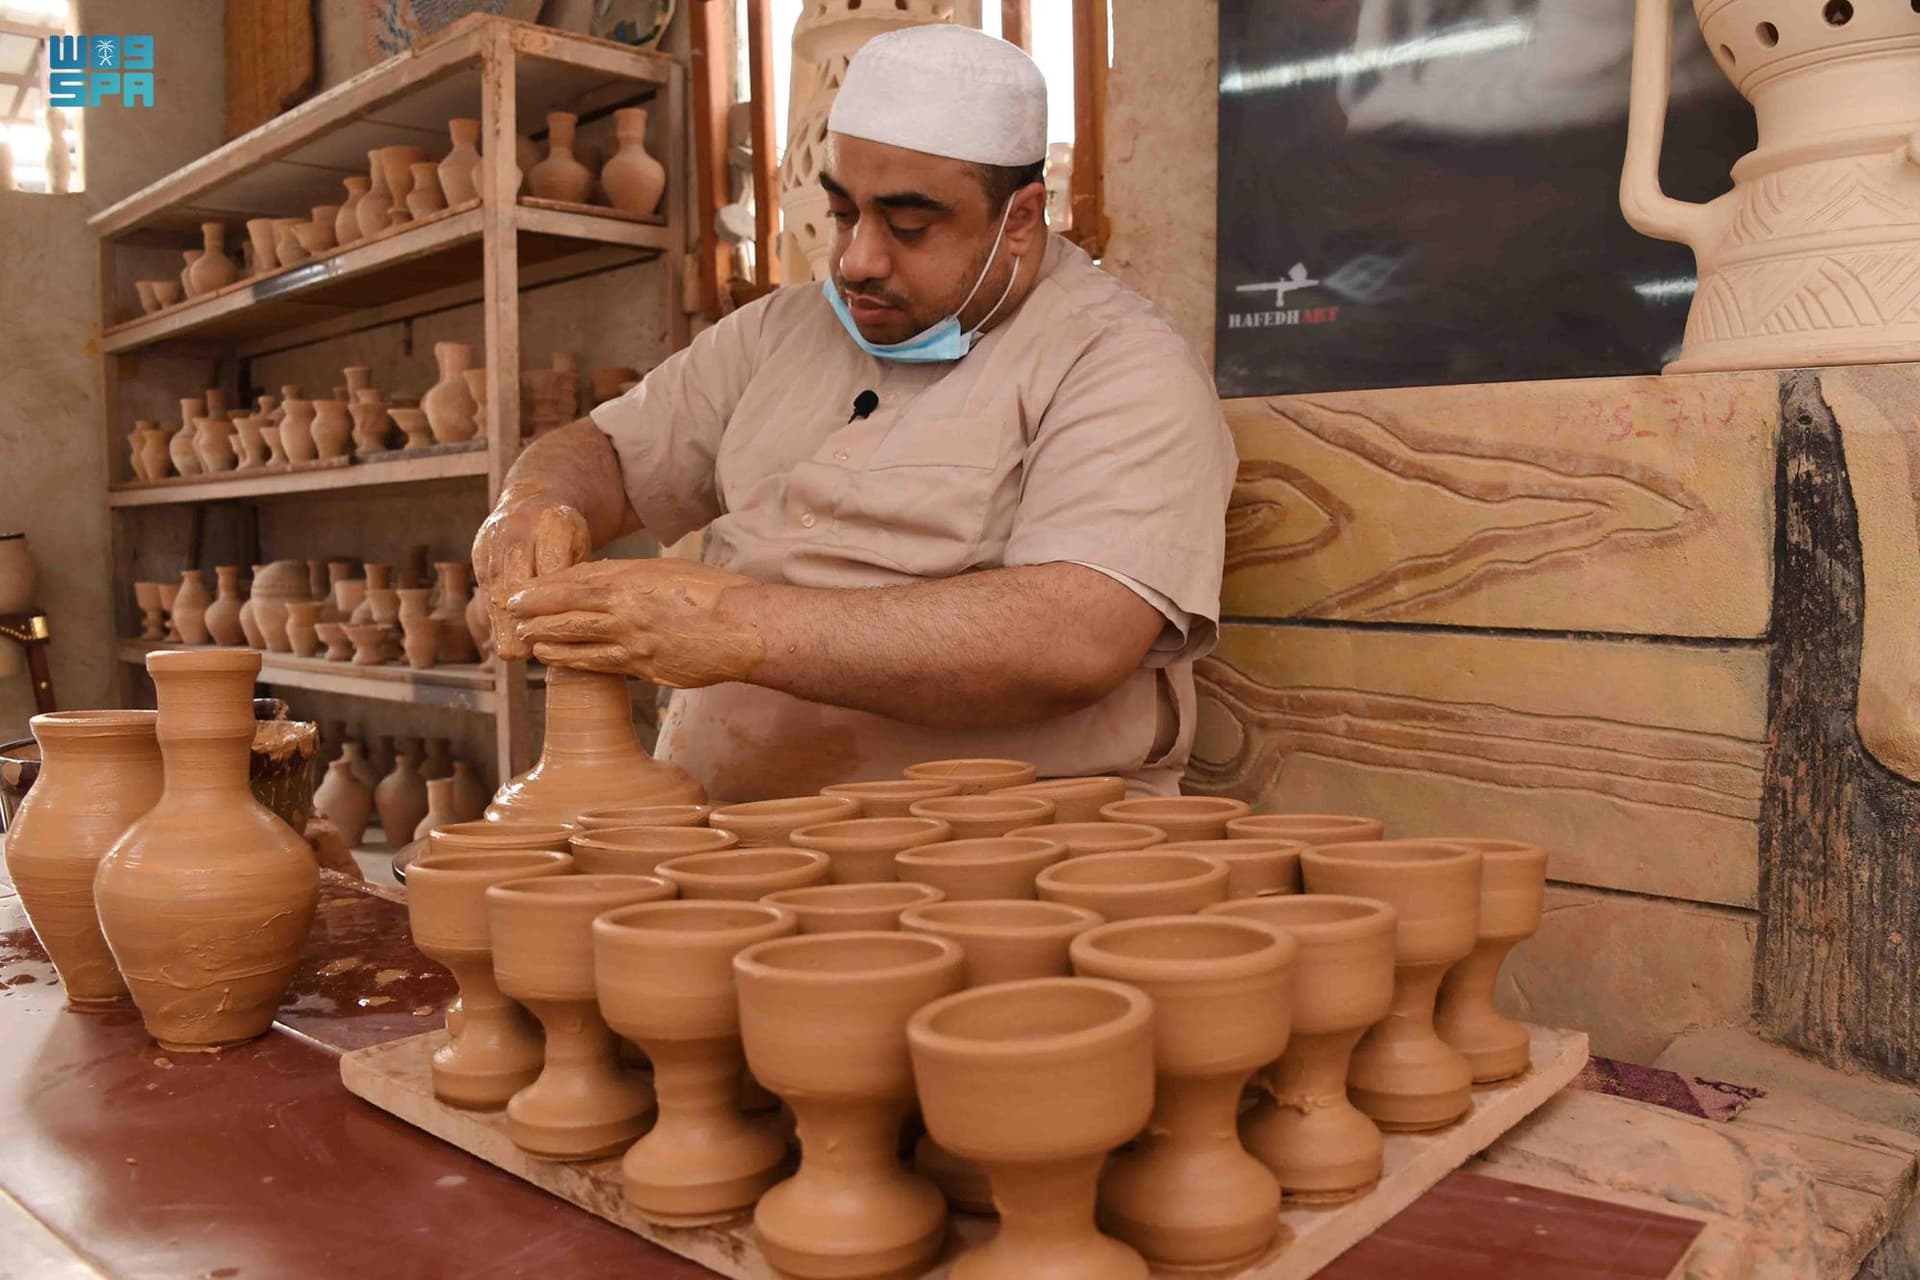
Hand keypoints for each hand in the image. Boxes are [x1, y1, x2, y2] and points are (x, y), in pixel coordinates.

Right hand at [471, 484, 592, 659]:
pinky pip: (485, 586)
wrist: (533, 499)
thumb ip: (578, 579)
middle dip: (519, 619)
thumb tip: (579, 627)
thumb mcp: (581, 547)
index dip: (550, 605)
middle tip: (525, 653)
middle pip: (516, 581)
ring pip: (496, 586)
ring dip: (502, 622)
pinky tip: (502, 636)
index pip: (550, 570)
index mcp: (554, 525)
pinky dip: (494, 613)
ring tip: (513, 653)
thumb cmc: (566, 534)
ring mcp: (494, 538)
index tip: (552, 634)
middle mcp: (519, 529)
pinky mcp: (479, 550)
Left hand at [507, 558, 763, 687]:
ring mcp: (633, 645)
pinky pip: (603, 666)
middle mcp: (625, 614)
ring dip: (549, 644)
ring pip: (578, 645)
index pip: (571, 586)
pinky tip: (562, 663)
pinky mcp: (645, 670)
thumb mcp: (666, 571)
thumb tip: (595, 580)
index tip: (518, 594)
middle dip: (534, 618)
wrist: (742, 629)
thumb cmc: (712, 592)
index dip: (540, 592)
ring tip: (530, 645)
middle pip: (566, 615)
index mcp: (629, 584)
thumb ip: (629, 577)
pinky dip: (577, 663)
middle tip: (511, 620)